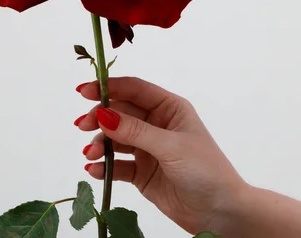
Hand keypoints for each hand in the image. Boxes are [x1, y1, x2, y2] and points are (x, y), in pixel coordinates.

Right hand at [75, 77, 244, 234]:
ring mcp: (148, 149)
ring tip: (91, 154)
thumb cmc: (205, 170)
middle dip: (100, 118)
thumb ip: (135, 131)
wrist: (219, 212)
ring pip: (115, 139)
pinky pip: (117, 165)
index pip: (135, 90)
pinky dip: (104, 166)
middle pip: (120, 113)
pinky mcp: (142, 173)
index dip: (109, 87)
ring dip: (100, 143)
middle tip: (81, 125)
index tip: (85, 91)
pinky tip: (94, 170)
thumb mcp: (170, 146)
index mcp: (170, 108)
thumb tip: (103, 115)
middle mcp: (157, 125)